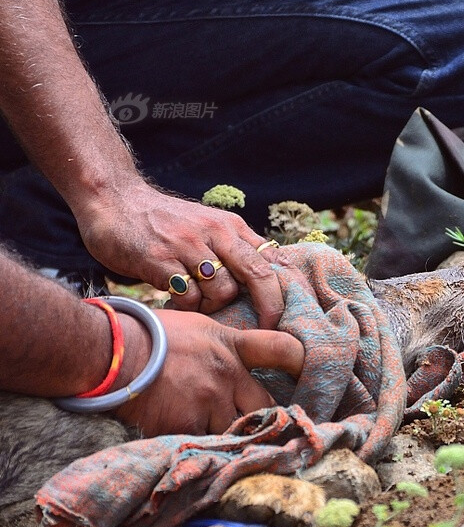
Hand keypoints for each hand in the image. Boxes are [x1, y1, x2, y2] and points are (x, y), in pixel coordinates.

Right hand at [75, 180, 285, 327]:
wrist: (113, 198)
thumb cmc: (163, 221)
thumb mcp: (207, 226)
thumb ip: (234, 248)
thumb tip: (269, 275)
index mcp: (230, 227)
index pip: (271, 258)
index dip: (285, 288)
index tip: (288, 313)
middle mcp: (215, 233)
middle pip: (258, 274)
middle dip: (269, 306)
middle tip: (265, 327)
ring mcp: (187, 246)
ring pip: (223, 291)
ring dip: (214, 307)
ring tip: (197, 305)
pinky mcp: (159, 260)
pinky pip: (188, 297)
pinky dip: (187, 308)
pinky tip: (175, 303)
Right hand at [113, 309, 304, 436]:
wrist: (109, 353)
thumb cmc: (146, 336)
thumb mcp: (196, 327)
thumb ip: (224, 345)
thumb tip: (238, 361)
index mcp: (231, 346)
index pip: (282, 349)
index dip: (300, 362)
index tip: (305, 374)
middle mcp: (228, 375)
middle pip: (266, 406)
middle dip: (266, 420)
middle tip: (266, 430)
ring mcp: (209, 401)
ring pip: (237, 431)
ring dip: (233, 438)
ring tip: (227, 445)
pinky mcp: (188, 425)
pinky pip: (207, 445)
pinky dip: (204, 450)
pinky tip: (196, 450)